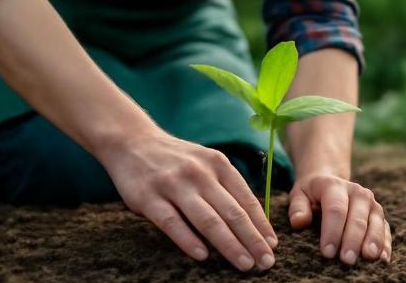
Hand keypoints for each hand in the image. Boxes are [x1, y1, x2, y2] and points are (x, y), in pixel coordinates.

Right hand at [98, 131, 276, 271]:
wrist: (133, 142)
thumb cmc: (178, 160)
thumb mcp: (207, 163)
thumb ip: (226, 187)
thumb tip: (254, 222)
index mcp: (218, 164)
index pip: (246, 199)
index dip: (261, 225)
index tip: (272, 246)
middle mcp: (199, 173)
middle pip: (232, 212)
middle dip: (252, 240)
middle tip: (265, 262)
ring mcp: (174, 185)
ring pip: (207, 220)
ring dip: (229, 245)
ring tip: (244, 264)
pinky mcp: (149, 197)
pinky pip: (172, 223)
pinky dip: (189, 240)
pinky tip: (203, 256)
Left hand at [288, 173, 391, 264]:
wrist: (330, 184)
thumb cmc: (311, 195)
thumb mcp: (299, 196)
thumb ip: (297, 208)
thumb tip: (299, 222)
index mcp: (335, 185)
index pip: (335, 209)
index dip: (332, 231)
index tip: (327, 252)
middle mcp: (358, 192)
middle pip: (357, 218)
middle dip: (352, 240)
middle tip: (347, 260)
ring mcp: (372, 204)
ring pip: (375, 223)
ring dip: (373, 242)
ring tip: (368, 259)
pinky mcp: (380, 216)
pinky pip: (386, 230)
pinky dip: (385, 244)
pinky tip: (383, 258)